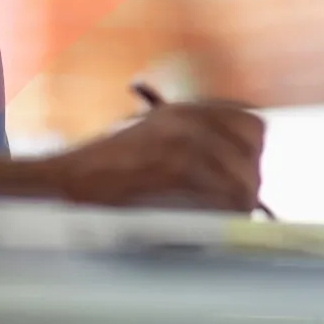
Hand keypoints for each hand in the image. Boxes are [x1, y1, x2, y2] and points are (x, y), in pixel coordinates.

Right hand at [40, 101, 265, 212]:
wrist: (69, 177)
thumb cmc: (109, 165)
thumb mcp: (155, 137)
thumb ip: (194, 142)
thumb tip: (237, 166)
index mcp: (187, 109)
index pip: (250, 122)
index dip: (255, 150)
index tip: (251, 168)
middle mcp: (189, 118)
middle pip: (251, 146)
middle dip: (251, 174)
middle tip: (246, 196)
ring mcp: (182, 139)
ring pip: (239, 171)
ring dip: (243, 196)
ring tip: (238, 211)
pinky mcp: (172, 165)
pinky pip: (219, 187)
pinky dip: (227, 204)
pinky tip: (223, 215)